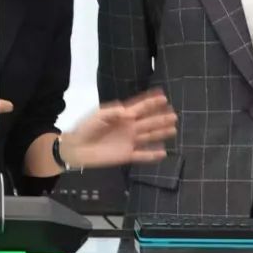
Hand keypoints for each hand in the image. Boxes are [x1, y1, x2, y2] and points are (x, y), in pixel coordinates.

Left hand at [59, 88, 176, 168]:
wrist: (77, 148)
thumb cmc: (87, 128)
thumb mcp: (98, 116)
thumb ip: (112, 112)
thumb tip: (127, 111)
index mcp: (122, 116)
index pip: (140, 107)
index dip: (151, 102)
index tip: (163, 96)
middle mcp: (129, 127)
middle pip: (148, 121)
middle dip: (161, 117)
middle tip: (174, 114)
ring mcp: (129, 142)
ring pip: (149, 136)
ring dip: (161, 133)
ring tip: (173, 129)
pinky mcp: (126, 155)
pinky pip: (142, 155)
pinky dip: (152, 155)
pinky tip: (163, 153)